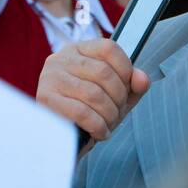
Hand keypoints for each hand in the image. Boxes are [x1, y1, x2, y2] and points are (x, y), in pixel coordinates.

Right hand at [35, 38, 149, 141]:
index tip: (128, 89)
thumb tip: (142, 78)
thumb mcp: (114, 96)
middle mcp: (61, 59)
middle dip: (118, 97)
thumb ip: (132, 85)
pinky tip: (100, 132)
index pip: (109, 48)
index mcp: (78, 50)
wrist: (57, 140)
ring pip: (93, 93)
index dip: (125, 69)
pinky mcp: (45, 99)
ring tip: (109, 124)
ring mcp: (50, 77)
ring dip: (109, 114)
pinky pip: (81, 112)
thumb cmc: (87, 112)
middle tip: (118, 113)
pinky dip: (97, 125)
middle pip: (103, 72)